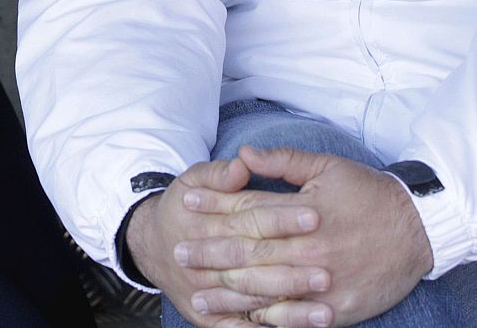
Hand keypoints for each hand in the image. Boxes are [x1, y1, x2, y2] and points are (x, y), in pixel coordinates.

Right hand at [126, 156, 331, 326]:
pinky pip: (242, 327)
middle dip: (291, 270)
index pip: (249, 219)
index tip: (315, 215)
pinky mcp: (212, 318)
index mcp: (203, 223)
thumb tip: (242, 164)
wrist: (150, 245)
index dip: (281, 218)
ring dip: (290, 311)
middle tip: (326, 272)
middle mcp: (205, 262)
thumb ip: (218, 173)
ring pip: (252, 302)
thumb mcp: (192, 180)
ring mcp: (208, 293)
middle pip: (253, 264)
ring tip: (325, 311)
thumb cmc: (181, 209)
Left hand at [181, 146, 432, 326]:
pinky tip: (245, 320)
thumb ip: (282, 162)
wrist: (420, 228)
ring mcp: (323, 281)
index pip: (248, 209)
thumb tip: (242, 154)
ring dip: (229, 293)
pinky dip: (269, 320)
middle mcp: (309, 247)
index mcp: (302, 212)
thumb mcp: (327, 167)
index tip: (186, 204)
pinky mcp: (338, 307)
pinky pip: (297, 317)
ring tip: (200, 295)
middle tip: (180, 255)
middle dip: (210, 253)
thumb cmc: (370, 193)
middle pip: (250, 252)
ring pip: (267, 289)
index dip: (214, 205)